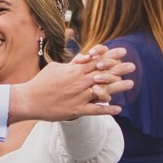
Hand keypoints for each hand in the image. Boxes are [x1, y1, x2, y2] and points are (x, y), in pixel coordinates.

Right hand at [7, 45, 135, 121]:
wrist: (29, 99)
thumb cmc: (41, 82)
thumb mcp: (56, 68)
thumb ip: (71, 65)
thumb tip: (82, 59)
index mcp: (74, 70)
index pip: (96, 61)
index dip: (111, 56)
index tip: (122, 52)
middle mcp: (79, 82)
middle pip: (103, 73)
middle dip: (119, 68)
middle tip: (133, 66)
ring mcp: (79, 96)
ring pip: (102, 90)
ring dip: (118, 87)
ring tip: (130, 83)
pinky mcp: (76, 110)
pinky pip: (95, 110)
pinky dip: (107, 110)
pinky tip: (118, 109)